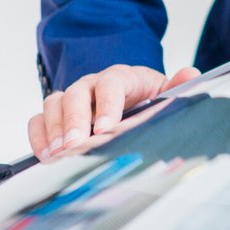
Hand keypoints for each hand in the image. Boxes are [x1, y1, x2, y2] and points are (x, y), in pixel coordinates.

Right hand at [29, 64, 199, 161]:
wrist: (132, 97)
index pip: (110, 84)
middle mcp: (91, 84)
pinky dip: (38, 135)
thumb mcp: (164, 92)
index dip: (107, 104)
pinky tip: (45, 156)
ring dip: (54, 129)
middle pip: (76, 94)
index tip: (106, 127)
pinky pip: (38, 119)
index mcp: (120, 77)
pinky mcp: (57, 114)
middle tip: (77, 145)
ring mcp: (71, 98)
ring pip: (53, 104)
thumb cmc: (147, 97)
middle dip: (75, 121)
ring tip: (59, 153)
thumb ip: (176, 85)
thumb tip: (191, 74)